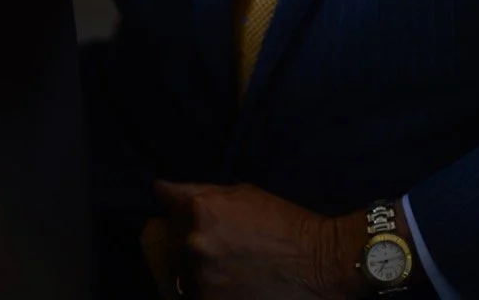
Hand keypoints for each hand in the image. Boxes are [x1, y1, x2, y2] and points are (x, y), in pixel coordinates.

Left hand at [153, 180, 370, 299]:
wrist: (318, 264)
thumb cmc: (284, 223)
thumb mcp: (243, 194)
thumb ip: (200, 193)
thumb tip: (161, 190)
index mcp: (200, 209)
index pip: (165, 204)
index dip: (172, 207)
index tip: (177, 209)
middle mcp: (193, 244)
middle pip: (168, 241)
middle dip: (183, 240)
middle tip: (215, 244)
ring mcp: (200, 281)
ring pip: (177, 274)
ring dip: (193, 269)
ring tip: (225, 267)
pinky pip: (191, 297)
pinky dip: (204, 290)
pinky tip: (229, 283)